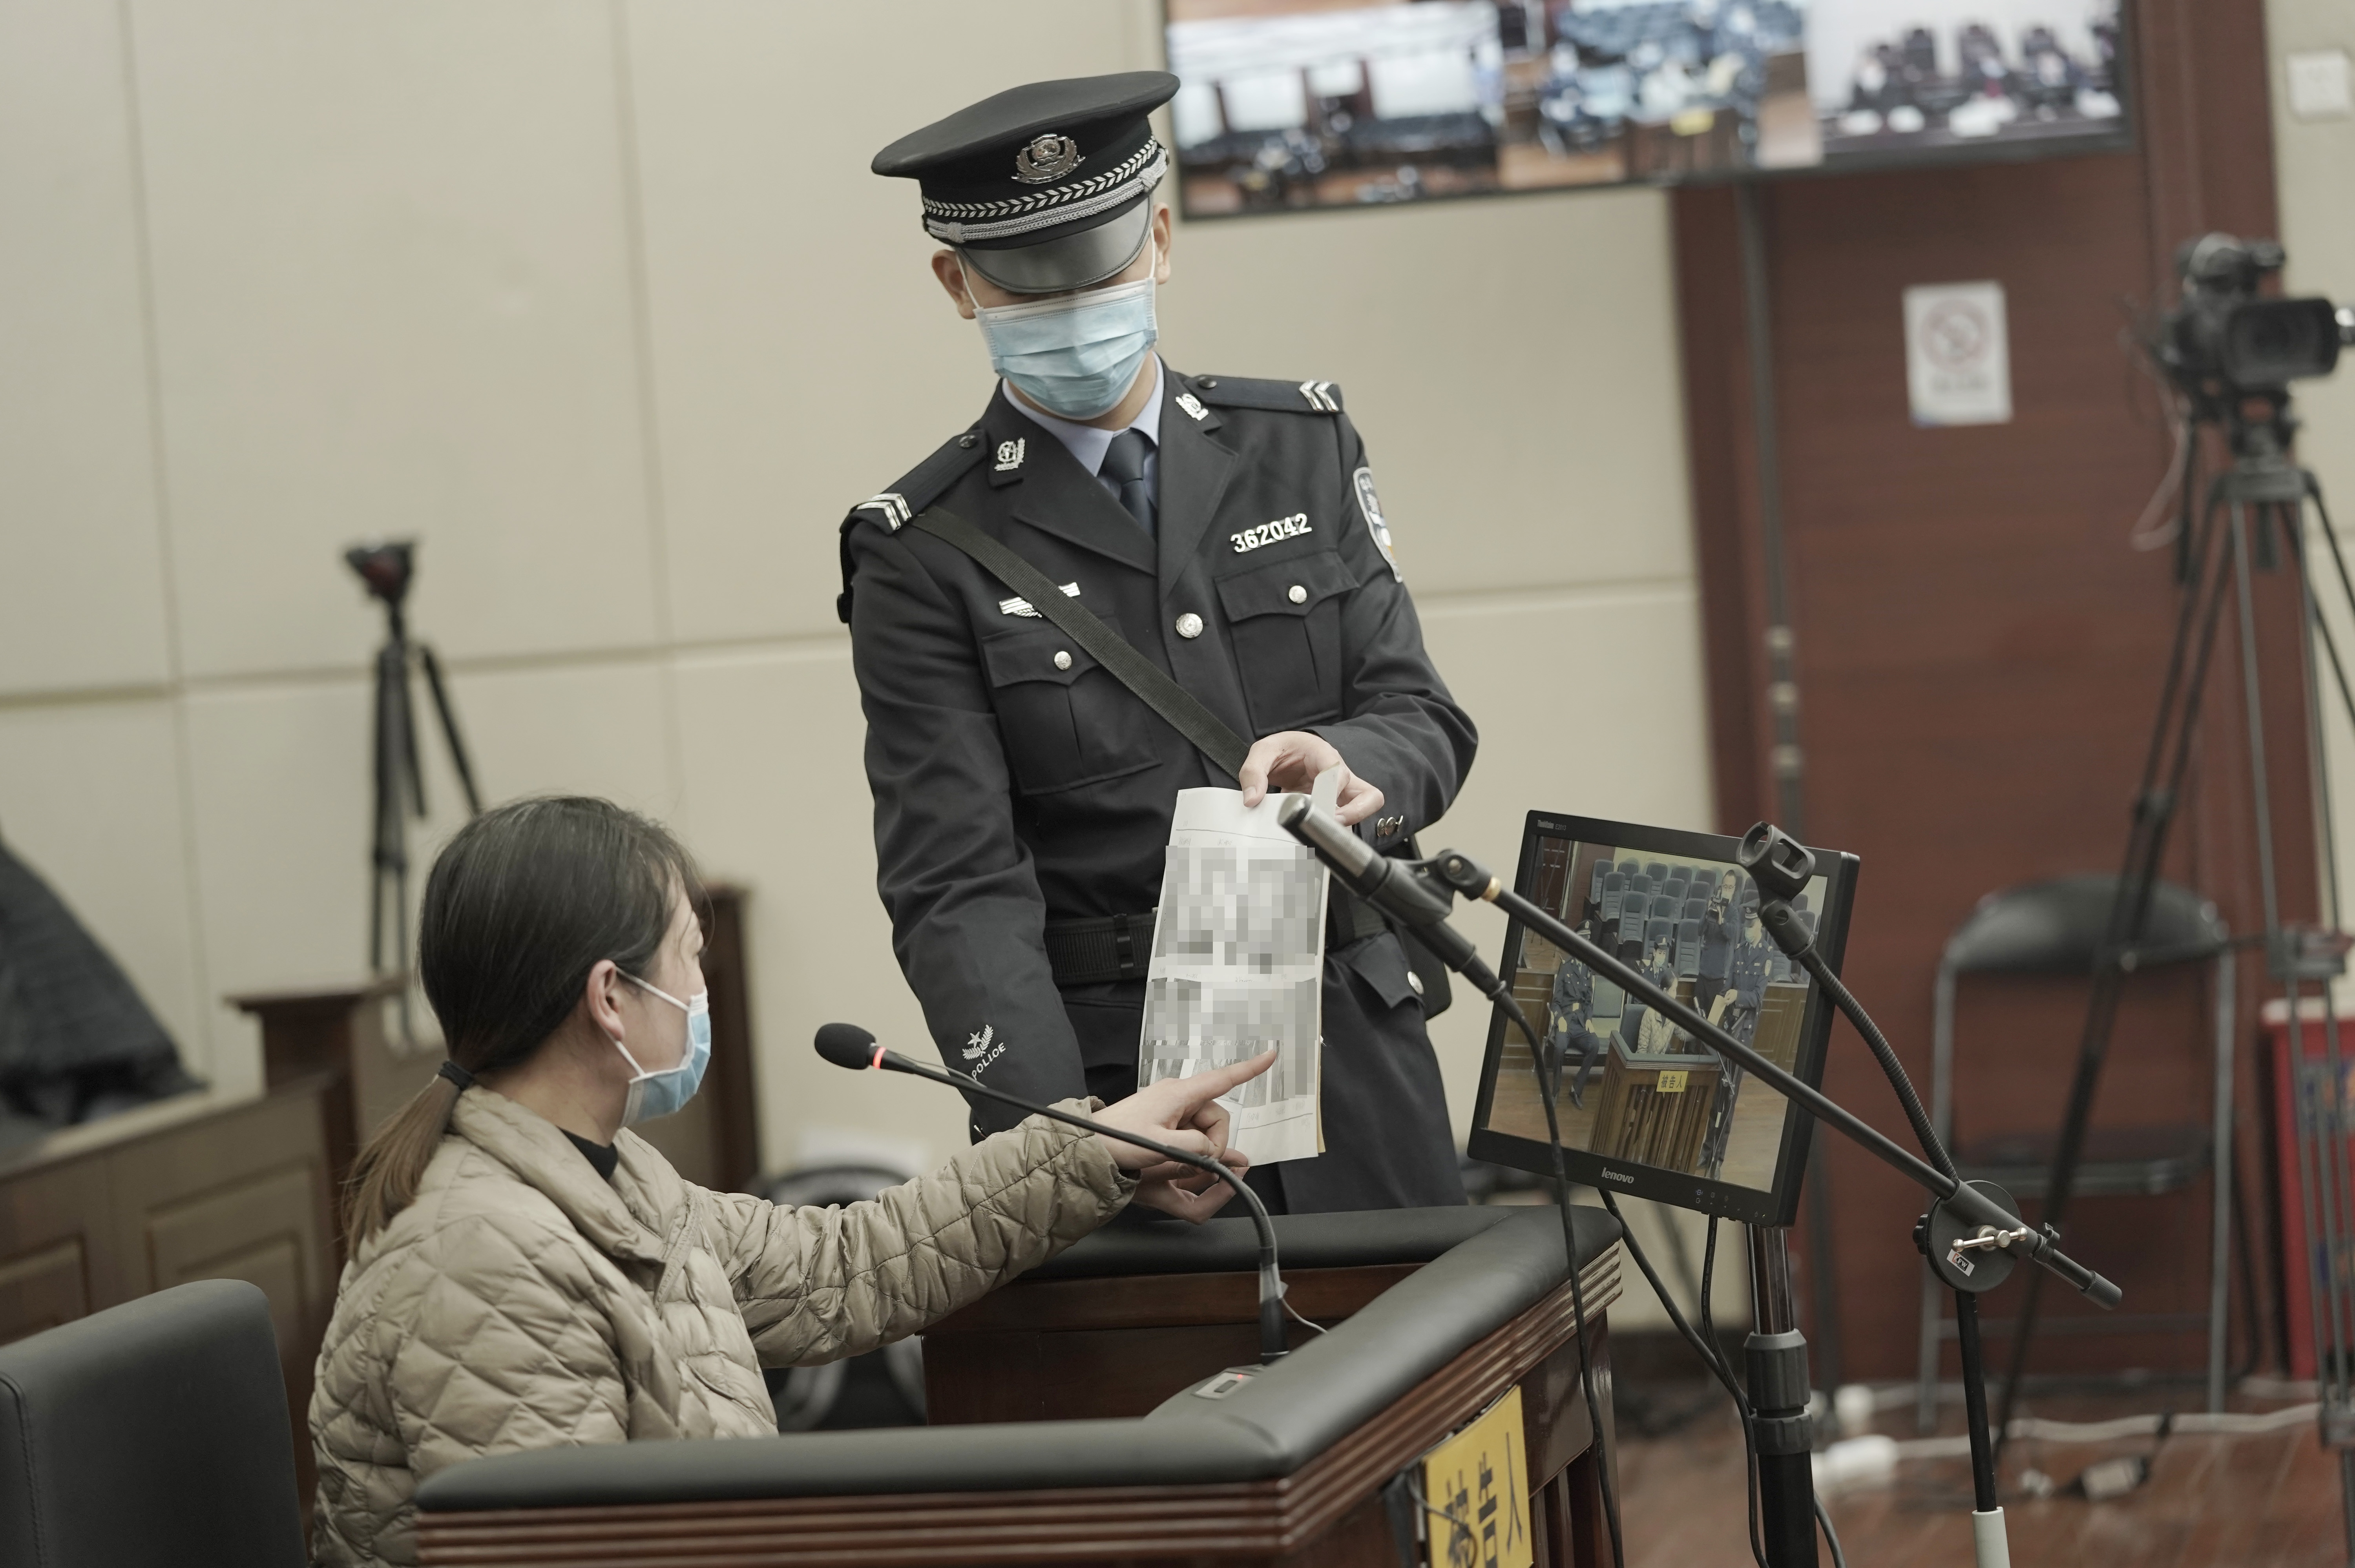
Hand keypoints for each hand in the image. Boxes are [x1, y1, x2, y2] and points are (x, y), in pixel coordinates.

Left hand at [1094, 1050, 1276, 1223]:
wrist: (1092, 1144)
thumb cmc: (1119, 1140)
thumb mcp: (1162, 1146)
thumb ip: (1196, 1146)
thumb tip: (1211, 1150)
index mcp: (1179, 1093)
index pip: (1222, 1077)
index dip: (1250, 1068)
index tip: (1271, 1055)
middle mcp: (1177, 1095)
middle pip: (1217, 1116)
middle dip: (1214, 1142)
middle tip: (1196, 1161)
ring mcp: (1171, 1106)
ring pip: (1205, 1128)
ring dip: (1199, 1147)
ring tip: (1175, 1158)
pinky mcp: (1165, 1117)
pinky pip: (1190, 1131)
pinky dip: (1189, 1146)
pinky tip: (1173, 1155)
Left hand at [1237, 731, 1384, 826]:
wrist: (1288, 751)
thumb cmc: (1283, 749)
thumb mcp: (1263, 751)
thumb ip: (1253, 772)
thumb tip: (1252, 799)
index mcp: (1323, 755)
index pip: (1338, 773)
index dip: (1332, 793)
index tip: (1318, 807)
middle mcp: (1339, 773)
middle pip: (1367, 795)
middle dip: (1353, 813)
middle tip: (1329, 825)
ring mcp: (1341, 791)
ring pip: (1366, 806)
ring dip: (1350, 823)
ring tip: (1324, 835)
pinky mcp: (1336, 804)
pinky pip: (1348, 818)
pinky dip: (1337, 829)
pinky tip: (1315, 836)